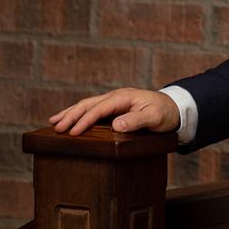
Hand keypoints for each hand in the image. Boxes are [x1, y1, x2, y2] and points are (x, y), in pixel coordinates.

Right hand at [49, 88, 179, 137]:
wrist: (174, 108)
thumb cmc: (165, 113)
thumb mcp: (154, 118)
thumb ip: (136, 121)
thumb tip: (116, 125)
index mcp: (123, 97)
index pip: (98, 109)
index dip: (85, 120)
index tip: (73, 132)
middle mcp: (115, 97)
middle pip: (87, 104)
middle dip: (70, 115)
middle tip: (56, 127)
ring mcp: (114, 101)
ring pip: (87, 105)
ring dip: (71, 113)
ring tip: (54, 121)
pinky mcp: (114, 108)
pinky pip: (93, 110)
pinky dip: (79, 114)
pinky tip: (70, 120)